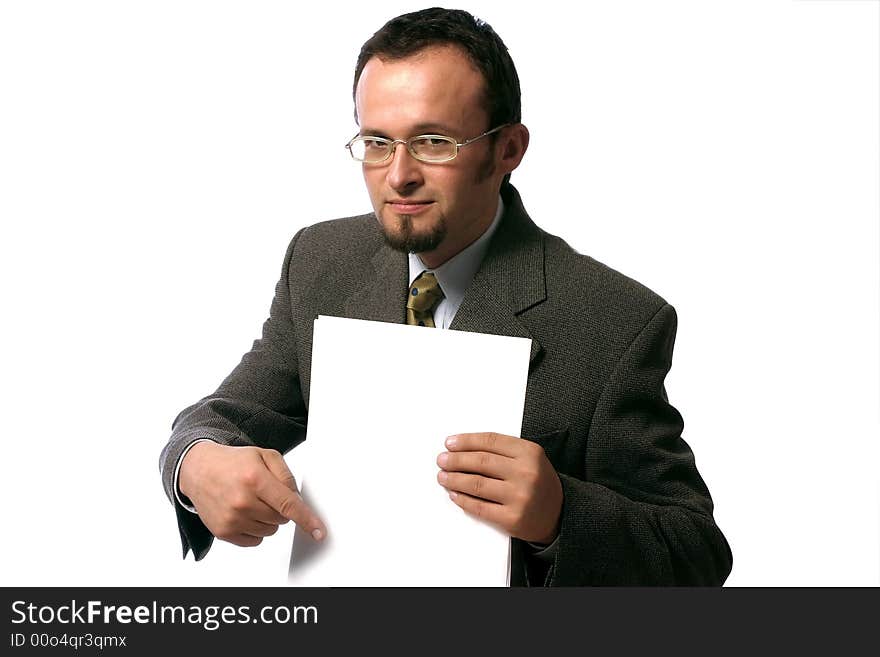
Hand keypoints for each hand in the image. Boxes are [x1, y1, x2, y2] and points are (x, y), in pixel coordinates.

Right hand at [178, 441, 325, 546]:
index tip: (319, 532)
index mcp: (255, 478)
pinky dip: (255, 529)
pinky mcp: (223, 532)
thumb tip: (298, 499)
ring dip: (267, 519)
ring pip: (270, 531)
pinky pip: (255, 541)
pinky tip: (244, 512)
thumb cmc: (233, 463)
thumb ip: (286, 476)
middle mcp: (242, 501)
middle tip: (265, 493)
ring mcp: (231, 519)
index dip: (306, 519)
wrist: (199, 470)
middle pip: (281, 519)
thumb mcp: (264, 456)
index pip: (288, 505)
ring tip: (252, 500)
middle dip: (280, 508)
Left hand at [436, 432, 561, 543]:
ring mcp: (519, 497)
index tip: (451, 443)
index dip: (466, 441)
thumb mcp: (529, 458)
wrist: (559, 513)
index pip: (490, 441)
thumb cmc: (538, 482)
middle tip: (443, 459)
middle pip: (480, 462)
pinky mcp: (512, 519)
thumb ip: (503, 450)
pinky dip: (462, 500)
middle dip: (456, 460)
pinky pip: (479, 507)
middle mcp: (526, 473)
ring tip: (443, 476)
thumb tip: (463, 448)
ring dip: (454, 479)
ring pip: (476, 484)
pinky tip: (454, 494)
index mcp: (530, 453)